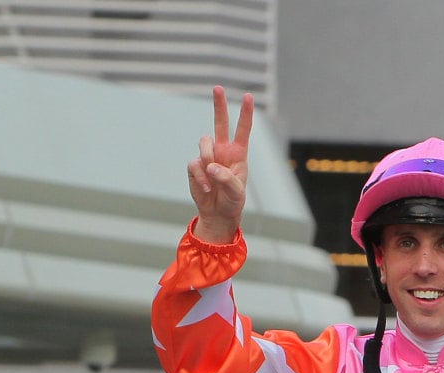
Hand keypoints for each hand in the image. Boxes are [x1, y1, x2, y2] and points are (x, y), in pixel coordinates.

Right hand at [187, 86, 251, 243]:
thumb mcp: (236, 192)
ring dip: (207, 159)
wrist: (217, 214)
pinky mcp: (196, 166)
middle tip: (218, 87)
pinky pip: (195, 164)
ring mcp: (208, 157)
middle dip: (219, 105)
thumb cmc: (232, 201)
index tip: (248, 97)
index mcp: (238, 154)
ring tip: (212, 178)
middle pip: (220, 123)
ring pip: (204, 143)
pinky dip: (200, 178)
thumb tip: (211, 166)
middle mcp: (223, 151)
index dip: (246, 113)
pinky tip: (206, 189)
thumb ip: (227, 178)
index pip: (243, 130)